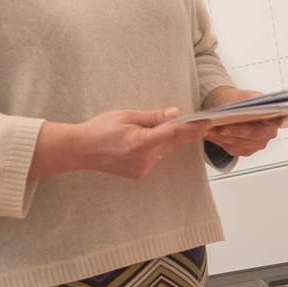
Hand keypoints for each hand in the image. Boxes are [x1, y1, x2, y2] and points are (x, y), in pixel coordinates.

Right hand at [70, 108, 211, 179]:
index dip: (192, 128)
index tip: (206, 123)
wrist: (80, 150)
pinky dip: (155, 148)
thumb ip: (153, 117)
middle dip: (183, 132)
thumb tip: (175, 113)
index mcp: (142, 142)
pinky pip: (155, 158)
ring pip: (164, 151)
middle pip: (172, 143)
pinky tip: (143, 141)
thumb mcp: (127, 116)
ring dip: (166, 140)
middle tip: (197, 122)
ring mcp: (142, 168)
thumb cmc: (99, 130)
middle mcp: (145, 159)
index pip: (175, 134)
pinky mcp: (139, 173)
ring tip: (155, 128)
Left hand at [201, 87, 287, 157]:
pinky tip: (211, 134)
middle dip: (238, 131)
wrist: (229, 109)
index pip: (284, 117)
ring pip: (242, 143)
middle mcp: (269, 132)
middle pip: (257, 134)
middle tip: (223, 127)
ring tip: (210, 129)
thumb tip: (248, 105)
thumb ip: (249, 99)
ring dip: (224, 137)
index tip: (281, 122)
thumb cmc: (239, 102)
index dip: (284, 120)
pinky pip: (233, 148)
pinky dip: (221, 141)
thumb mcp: (244, 95)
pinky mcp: (246, 150)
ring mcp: (258, 143)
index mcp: (274, 115)